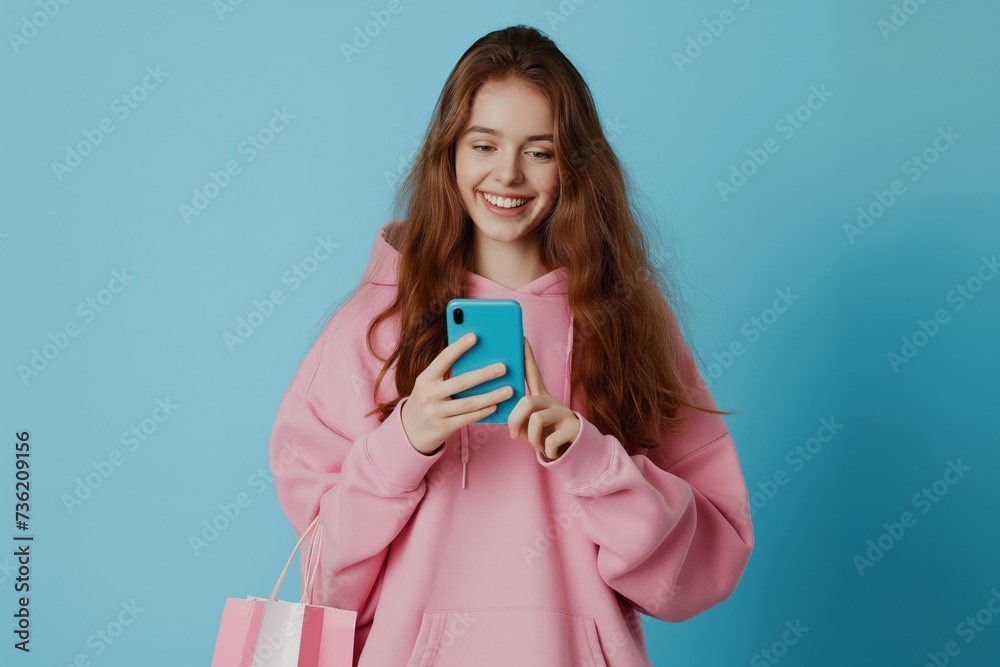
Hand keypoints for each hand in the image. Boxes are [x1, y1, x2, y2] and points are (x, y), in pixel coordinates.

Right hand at [401, 333, 513, 454]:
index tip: (475, 336)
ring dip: (491, 396)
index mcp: (425, 378)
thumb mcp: (429, 384)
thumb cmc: (426, 400)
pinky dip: (483, 412)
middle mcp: (429, 394)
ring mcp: (435, 412)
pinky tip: (496, 406)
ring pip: (469, 403)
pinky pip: (468, 418)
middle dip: (484, 374)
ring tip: (509, 390)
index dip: (459, 347)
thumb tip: (477, 359)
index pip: (443, 359)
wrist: (409, 431)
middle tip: (503, 367)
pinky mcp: (443, 427)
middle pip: (461, 382)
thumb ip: (446, 374)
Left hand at [508, 337, 580, 460]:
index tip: (521, 338)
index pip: (533, 373)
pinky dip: (547, 450)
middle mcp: (552, 401)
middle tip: (514, 435)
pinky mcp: (573, 427)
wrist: (575, 451)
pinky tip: (552, 451)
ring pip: (536, 420)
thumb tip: (499, 409)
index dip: (526, 357)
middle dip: (515, 420)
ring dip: (531, 439)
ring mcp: (564, 413)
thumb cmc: (545, 435)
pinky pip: (549, 440)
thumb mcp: (530, 424)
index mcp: (541, 397)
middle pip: (526, 401)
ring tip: (537, 445)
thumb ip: (518, 415)